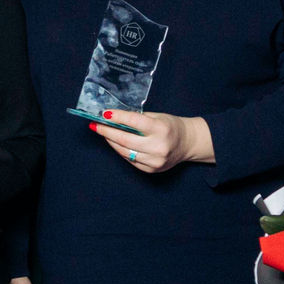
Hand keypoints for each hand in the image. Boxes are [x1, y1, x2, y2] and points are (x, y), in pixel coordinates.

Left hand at [89, 111, 212, 173]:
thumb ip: (137, 119)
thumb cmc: (170, 126)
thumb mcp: (157, 116)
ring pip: (124, 152)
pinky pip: (130, 159)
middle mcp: (158, 147)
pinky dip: (121, 150)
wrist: (188, 143)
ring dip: (111, 142)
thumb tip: (113, 118)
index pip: (135, 122)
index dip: (117, 117)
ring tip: (102, 132)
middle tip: (95, 125)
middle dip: (107, 131)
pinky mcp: (151, 170)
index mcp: (161, 129)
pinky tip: (115, 143)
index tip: (104, 114)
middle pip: (125, 140)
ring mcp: (154, 161)